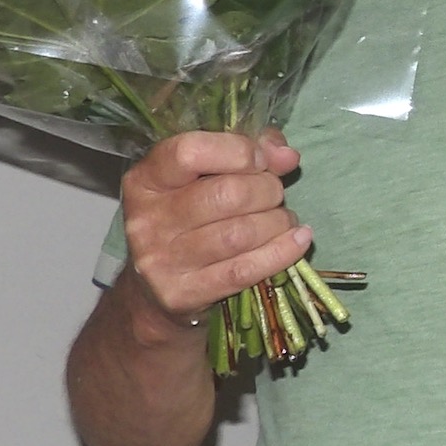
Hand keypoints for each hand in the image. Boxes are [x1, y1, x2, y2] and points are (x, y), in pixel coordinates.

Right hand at [116, 129, 309, 336]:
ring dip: (277, 222)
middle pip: (225, 194)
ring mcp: (160, 261)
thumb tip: (286, 156)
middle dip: (267, 190)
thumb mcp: (206, 175)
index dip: (238, 151)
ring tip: (284, 219)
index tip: (261, 161)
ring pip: (239, 234)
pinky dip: (281, 252)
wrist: (156, 290)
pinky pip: (244, 270)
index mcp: (146, 180)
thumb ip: (247, 151)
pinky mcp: (181, 294)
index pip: (189, 152)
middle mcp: (147, 219)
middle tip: (275, 194)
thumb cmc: (191, 218)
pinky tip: (298, 240)